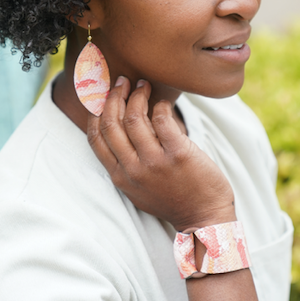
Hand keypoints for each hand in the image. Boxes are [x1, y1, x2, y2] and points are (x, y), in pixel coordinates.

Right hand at [87, 77, 235, 231]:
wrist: (204, 218)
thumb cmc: (172, 199)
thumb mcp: (138, 188)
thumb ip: (126, 162)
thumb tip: (118, 126)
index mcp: (120, 176)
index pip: (96, 138)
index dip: (96, 112)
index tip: (102, 96)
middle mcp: (133, 169)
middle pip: (112, 123)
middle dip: (114, 97)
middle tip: (122, 82)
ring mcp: (155, 162)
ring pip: (134, 117)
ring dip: (137, 95)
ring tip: (143, 86)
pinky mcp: (178, 154)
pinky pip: (162, 119)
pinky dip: (160, 106)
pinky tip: (163, 104)